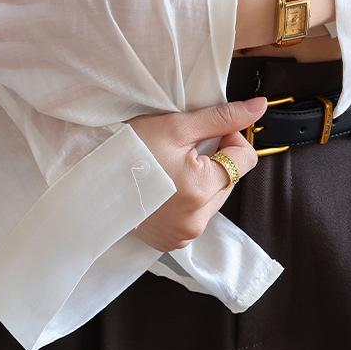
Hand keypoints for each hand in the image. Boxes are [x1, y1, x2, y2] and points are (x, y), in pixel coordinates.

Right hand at [126, 95, 266, 252]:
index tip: (205, 131)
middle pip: (230, 179)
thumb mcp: (177, 125)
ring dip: (203, 180)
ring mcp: (184, 235)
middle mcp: (197, 220)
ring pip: (215, 198)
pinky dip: (189, 200)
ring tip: (170, 169)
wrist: (90, 180)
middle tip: (183, 149)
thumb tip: (259, 107)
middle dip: (215, 160)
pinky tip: (166, 188)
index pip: (245, 159)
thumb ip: (222, 117)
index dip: (229, 138)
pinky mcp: (172, 242)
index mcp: (201, 190)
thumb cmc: (130, 148)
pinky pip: (197, 216)